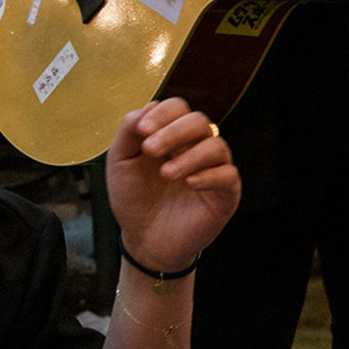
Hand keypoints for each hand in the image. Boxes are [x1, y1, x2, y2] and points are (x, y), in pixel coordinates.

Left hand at [105, 98, 238, 273]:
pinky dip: (209, 176)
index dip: (162, 114)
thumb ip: (128, 132)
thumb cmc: (135, 201)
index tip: (142, 131)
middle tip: (151, 150)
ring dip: (190, 156)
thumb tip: (148, 106)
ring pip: (216, 146)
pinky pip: (228, 175)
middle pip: (199, 121)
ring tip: (166, 173)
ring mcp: (212, 169)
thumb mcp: (120, 163)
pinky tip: (189, 183)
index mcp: (172, 136)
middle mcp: (195, 147)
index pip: (178, 108)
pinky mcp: (224, 193)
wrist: (143, 241)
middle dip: (174, 132)